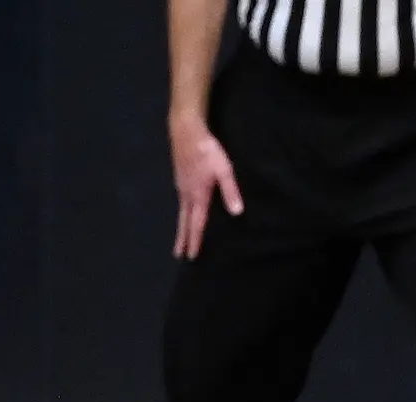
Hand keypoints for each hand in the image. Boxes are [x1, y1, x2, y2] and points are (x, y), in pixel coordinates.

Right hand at [170, 118, 242, 258]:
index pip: (196, 224)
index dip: (195, 240)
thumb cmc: (207, 150)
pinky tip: (184, 210)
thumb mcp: (224, 170)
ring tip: (180, 237)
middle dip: (182, 239)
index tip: (191, 256)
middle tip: (178, 254)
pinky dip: (181, 212)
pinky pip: (180, 202)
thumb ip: (230, 191)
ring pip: (181, 212)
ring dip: (180, 227)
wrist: (185, 131)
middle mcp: (186, 195)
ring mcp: (181, 186)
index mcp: (198, 196)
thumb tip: (237, 213)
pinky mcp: (179, 178)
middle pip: (184, 222)